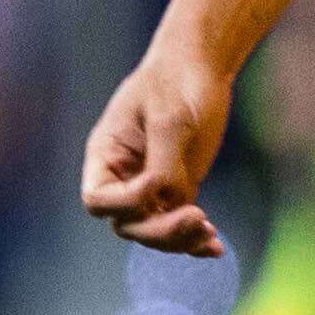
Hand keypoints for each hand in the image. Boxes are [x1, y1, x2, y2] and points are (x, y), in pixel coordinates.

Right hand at [78, 47, 232, 255]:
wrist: (201, 66)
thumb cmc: (177, 82)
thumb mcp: (170, 119)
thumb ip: (165, 163)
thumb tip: (169, 200)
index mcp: (106, 155)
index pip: (97, 199)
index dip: (124, 202)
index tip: (157, 180)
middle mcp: (123, 176)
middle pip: (127, 223)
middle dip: (159, 229)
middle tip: (196, 218)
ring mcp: (151, 186)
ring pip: (154, 231)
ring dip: (180, 240)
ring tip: (210, 235)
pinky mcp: (178, 189)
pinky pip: (179, 223)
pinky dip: (196, 239)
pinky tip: (217, 248)